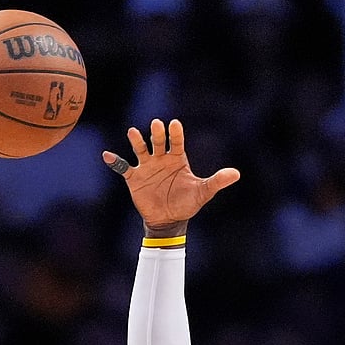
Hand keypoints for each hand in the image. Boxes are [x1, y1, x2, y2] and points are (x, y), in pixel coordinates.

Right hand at [102, 118, 240, 232]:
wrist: (169, 219)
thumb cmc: (187, 203)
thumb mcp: (204, 192)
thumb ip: (217, 181)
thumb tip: (236, 174)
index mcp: (178, 159)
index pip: (177, 142)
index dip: (175, 134)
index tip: (174, 124)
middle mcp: (161, 159)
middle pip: (158, 142)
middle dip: (157, 134)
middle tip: (156, 124)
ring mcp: (147, 167)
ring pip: (140, 150)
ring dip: (137, 141)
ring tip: (133, 132)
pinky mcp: (134, 178)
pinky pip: (123, 167)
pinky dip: (115, 162)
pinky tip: (108, 155)